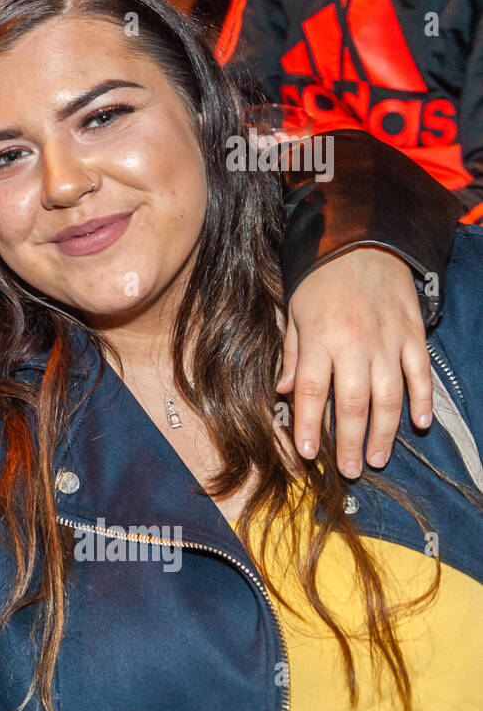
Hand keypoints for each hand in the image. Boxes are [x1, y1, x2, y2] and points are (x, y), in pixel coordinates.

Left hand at [280, 246, 432, 478]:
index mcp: (321, 340)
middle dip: (351, 441)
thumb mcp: (294, 312)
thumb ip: (293, 353)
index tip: (309, 454)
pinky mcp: (413, 334)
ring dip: (385, 431)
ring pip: (389, 396)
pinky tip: (421, 423)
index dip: (311, 426)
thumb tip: (286, 392)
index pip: (314, 393)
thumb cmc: (321, 280)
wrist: (362, 241)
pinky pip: (421, 374)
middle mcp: (355, 344)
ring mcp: (389, 341)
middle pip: (353, 403)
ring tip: (378, 458)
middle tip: (351, 469)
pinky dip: (423, 400)